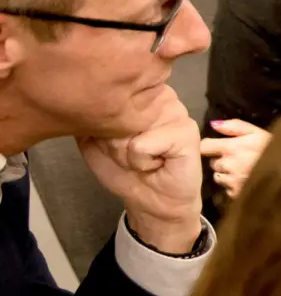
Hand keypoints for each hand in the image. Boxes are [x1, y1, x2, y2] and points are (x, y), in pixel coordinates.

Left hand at [78, 86, 202, 253]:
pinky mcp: (186, 132)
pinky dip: (140, 161)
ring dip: (126, 152)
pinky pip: (141, 146)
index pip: (106, 98)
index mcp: (141, 94)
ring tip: (143, 159)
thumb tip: (78, 103)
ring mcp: (177, 111)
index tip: (115, 142)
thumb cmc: (125, 171)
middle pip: (115, 112)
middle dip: (113, 141)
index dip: (102, 126)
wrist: (153, 202)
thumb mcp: (92, 143)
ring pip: (127, 128)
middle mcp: (161, 95)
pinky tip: (156, 164)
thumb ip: (86, 119)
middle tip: (130, 154)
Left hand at [199, 119, 271, 197]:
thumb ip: (234, 126)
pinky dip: (234, 186)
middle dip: (222, 161)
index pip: (204, 147)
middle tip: (238, 160)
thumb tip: (213, 125)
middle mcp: (227, 165)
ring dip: (227, 174)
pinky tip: (247, 181)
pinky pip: (228, 190)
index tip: (218, 147)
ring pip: (219, 177)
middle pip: (213, 163)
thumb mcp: (257, 132)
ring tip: (244, 171)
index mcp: (231, 148)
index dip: (210, 146)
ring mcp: (231, 181)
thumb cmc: (275, 149)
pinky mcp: (236, 194)